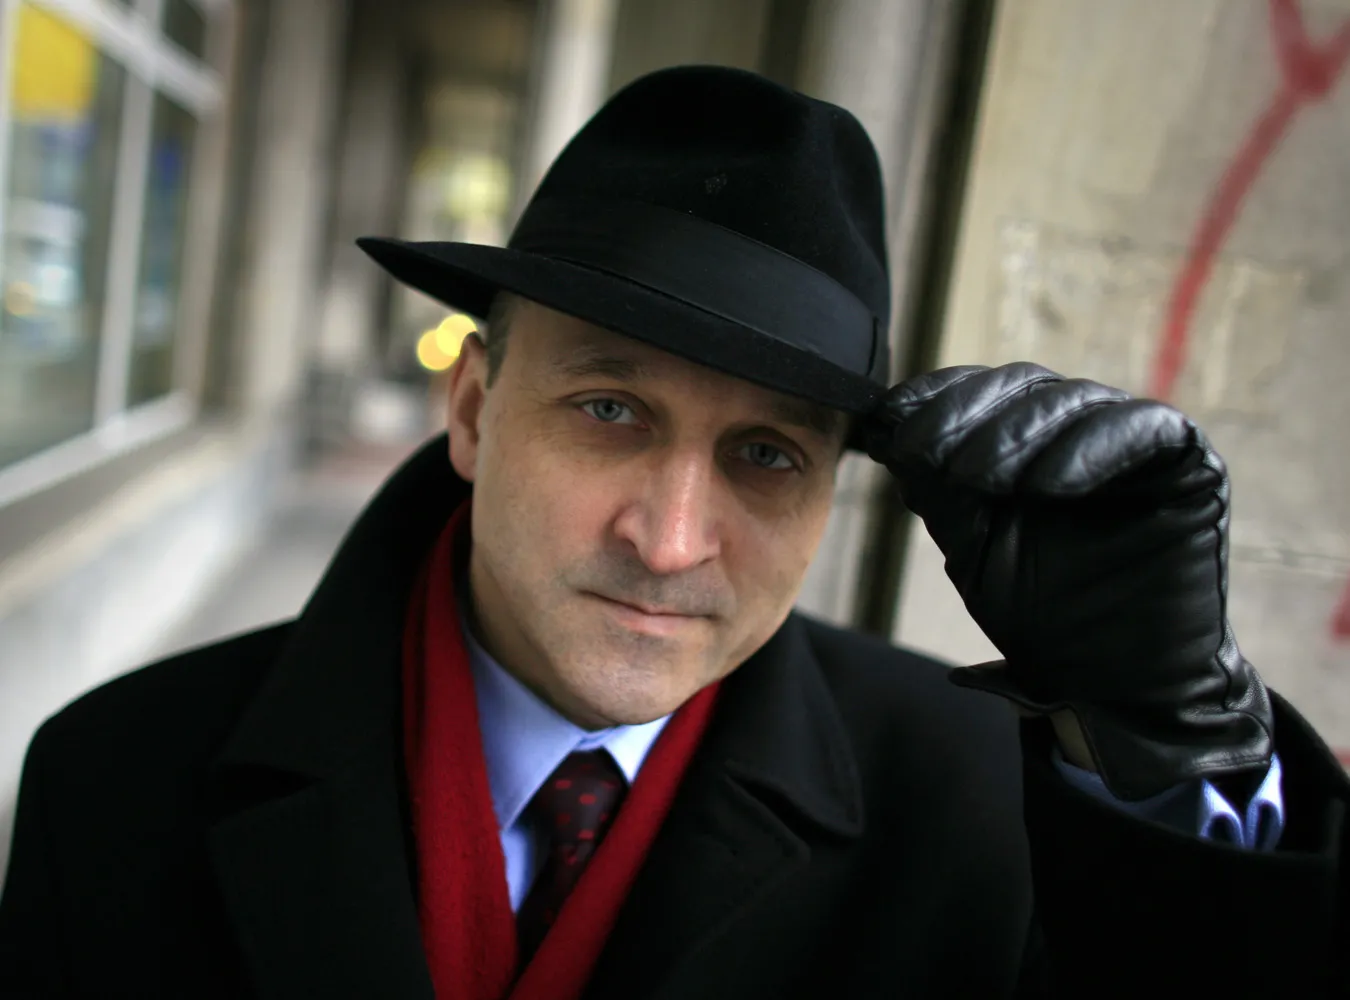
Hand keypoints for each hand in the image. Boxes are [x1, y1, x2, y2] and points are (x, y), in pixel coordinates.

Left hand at [862, 363, 1273, 800]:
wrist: (1111, 687)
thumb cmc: (1041, 615)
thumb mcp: (971, 542)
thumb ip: (936, 487)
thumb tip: (883, 429)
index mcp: (1031, 441)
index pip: (982, 392)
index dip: (935, 397)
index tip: (888, 420)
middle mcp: (1082, 430)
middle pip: (1022, 388)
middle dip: (964, 414)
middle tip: (921, 448)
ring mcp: (1136, 441)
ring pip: (1073, 402)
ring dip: (1015, 432)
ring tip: (972, 474)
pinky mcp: (1187, 462)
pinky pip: (1142, 428)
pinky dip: (1089, 448)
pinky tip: (1044, 483)